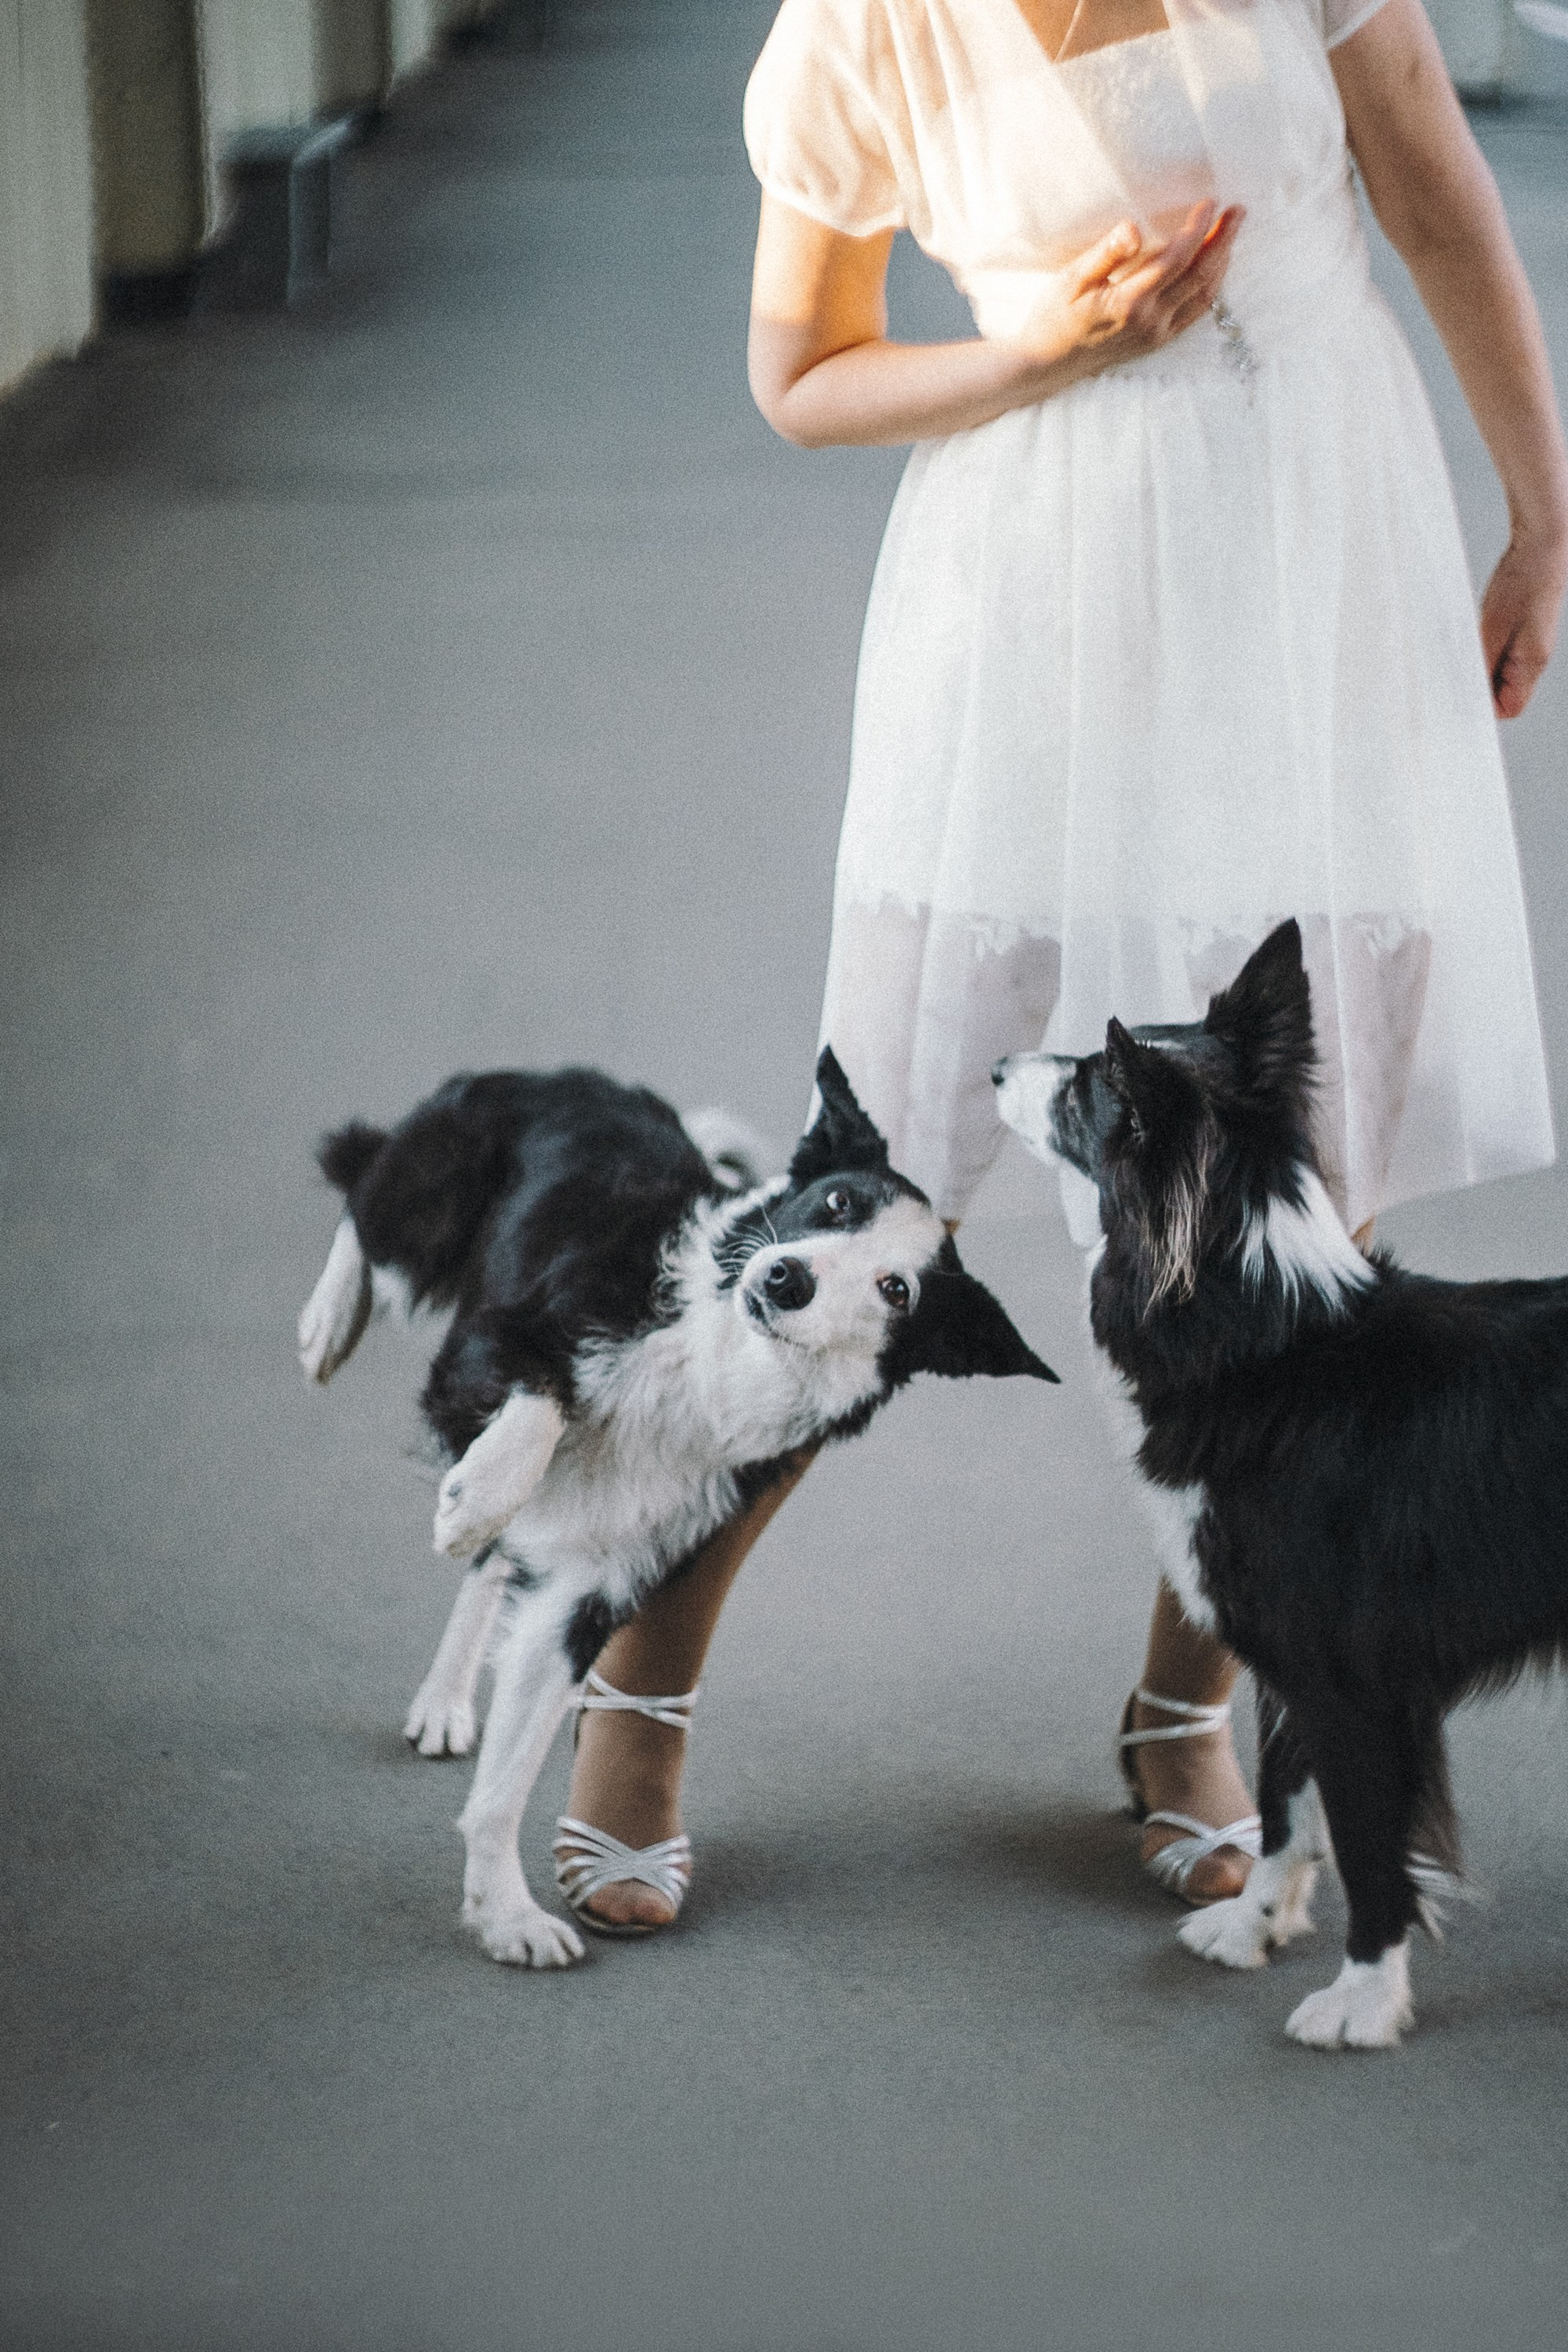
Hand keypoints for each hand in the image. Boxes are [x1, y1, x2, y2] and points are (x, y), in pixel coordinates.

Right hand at [1013, 202, 1245, 381]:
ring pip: (1204, 295)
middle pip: (1200, 275)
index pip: (1176, 258)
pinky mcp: (1158, 341)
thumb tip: (1132, 228)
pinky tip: (1215, 265)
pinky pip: (1196, 312)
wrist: (1047, 365)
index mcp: (1128, 302)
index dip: (1197, 228)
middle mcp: (1149, 321)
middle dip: (1223, 240)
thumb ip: (1105, 253)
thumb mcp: (1070, 280)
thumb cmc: (1053, 318)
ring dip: (1222, 261)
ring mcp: (1157, 334)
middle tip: (1238, 211)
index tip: (1209, 201)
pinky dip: (1211, 286)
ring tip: (1231, 232)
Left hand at [1481, 528, 1566, 717]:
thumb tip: (1470, 693)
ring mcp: (1531, 646)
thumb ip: (1484, 664)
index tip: (1462, 692)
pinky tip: (1475, 637)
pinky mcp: (1524, 632)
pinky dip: (1487, 651)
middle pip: (1504, 693)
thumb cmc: (1520, 583)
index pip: (1509, 708)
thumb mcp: (1492, 628)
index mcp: (1532, 663)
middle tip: (1458, 670)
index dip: (1485, 707)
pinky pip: (1503, 654)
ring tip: (1466, 649)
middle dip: (1480, 687)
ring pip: (1502, 673)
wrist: (1541, 547)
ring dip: (1482, 667)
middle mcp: (1535, 659)